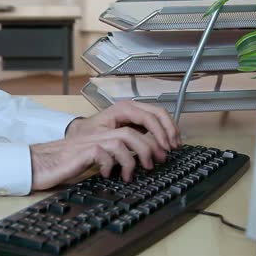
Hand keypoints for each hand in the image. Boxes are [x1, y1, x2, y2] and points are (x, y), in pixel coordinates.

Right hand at [30, 127, 167, 189]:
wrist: (40, 164)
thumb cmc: (65, 163)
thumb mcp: (95, 159)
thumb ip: (112, 156)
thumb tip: (135, 164)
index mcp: (104, 134)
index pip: (134, 126)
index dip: (152, 137)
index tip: (163, 153)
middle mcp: (100, 134)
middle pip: (134, 130)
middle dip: (151, 146)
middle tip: (158, 162)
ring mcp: (93, 141)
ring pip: (124, 138)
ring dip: (135, 157)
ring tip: (135, 172)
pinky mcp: (84, 151)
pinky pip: (105, 153)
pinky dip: (111, 166)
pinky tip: (108, 175)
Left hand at [65, 100, 181, 150]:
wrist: (80, 133)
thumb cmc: (87, 134)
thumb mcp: (99, 137)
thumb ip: (117, 140)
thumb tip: (135, 148)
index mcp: (123, 108)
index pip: (149, 117)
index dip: (159, 132)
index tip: (164, 146)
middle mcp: (131, 107)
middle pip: (159, 113)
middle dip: (169, 130)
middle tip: (173, 147)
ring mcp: (135, 112)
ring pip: (160, 116)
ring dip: (169, 131)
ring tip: (174, 146)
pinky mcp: (137, 120)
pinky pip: (156, 122)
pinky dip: (164, 131)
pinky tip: (168, 143)